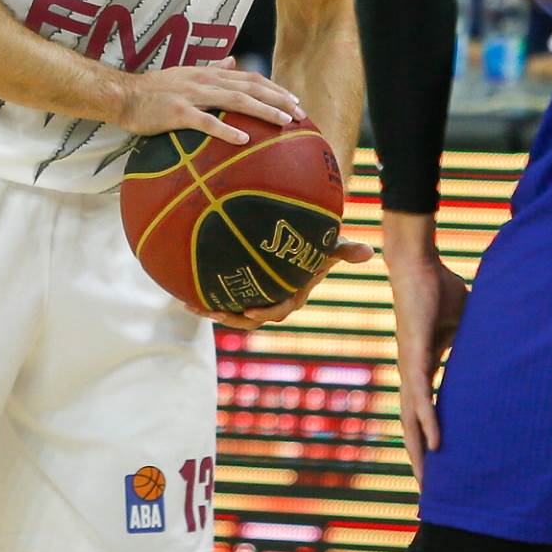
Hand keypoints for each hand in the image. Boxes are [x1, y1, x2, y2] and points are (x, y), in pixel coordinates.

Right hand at [114, 57, 305, 143]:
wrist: (123, 95)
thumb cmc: (154, 89)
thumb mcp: (186, 73)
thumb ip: (212, 68)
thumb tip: (232, 61)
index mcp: (209, 73)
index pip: (250, 78)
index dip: (274, 88)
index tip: (294, 101)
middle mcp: (205, 80)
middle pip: (250, 87)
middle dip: (278, 99)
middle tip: (300, 114)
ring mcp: (192, 95)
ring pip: (236, 101)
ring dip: (263, 111)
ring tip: (284, 123)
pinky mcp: (178, 113)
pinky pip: (206, 122)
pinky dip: (226, 130)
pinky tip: (244, 140)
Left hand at [187, 235, 373, 330]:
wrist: (302, 235)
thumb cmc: (317, 239)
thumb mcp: (331, 243)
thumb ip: (345, 249)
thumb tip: (369, 252)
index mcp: (294, 295)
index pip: (280, 310)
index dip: (264, 312)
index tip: (248, 309)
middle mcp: (274, 299)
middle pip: (250, 316)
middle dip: (230, 316)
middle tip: (211, 310)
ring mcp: (256, 294)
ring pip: (232, 309)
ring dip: (212, 308)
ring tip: (190, 304)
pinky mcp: (242, 286)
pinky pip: (223, 293)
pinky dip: (205, 293)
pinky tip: (183, 290)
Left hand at [386, 237, 468, 485]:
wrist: (418, 265)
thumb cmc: (440, 290)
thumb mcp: (466, 326)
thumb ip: (477, 345)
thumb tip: (504, 352)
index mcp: (424, 368)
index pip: (426, 413)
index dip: (430, 440)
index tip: (439, 467)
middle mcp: (413, 373)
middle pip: (414, 427)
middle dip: (420, 461)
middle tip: (427, 495)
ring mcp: (411, 367)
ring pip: (413, 420)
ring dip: (419, 454)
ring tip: (426, 485)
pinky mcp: (414, 356)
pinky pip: (423, 396)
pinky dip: (428, 422)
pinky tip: (434, 445)